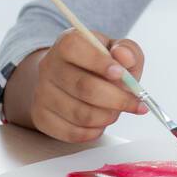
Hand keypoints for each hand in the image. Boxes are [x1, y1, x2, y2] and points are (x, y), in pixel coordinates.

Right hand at [4, 28, 146, 142]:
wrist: (74, 78)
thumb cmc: (102, 65)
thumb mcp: (119, 51)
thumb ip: (128, 50)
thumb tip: (125, 57)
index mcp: (67, 43)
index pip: (76, 49)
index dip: (101, 63)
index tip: (121, 74)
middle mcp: (49, 66)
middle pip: (84, 87)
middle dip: (117, 99)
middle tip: (134, 103)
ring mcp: (41, 92)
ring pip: (80, 114)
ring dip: (107, 117)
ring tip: (115, 111)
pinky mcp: (41, 116)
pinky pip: (71, 132)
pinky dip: (94, 132)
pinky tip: (101, 123)